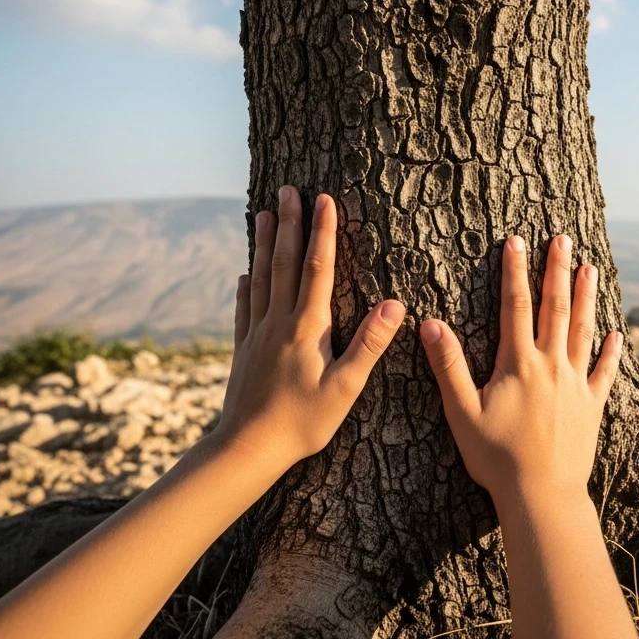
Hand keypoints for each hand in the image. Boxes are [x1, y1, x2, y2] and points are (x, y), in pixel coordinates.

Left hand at [217, 185, 404, 469]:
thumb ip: (369, 344)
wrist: (247, 448)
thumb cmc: (303, 422)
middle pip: (284, 263)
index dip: (323, 232)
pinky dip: (247, 285)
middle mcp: (279, 322)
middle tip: (287, 189)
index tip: (324, 199)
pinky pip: (245, 308)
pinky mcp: (243, 350)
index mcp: (307, 328)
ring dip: (263, 244)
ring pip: (261, 278)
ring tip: (262, 214)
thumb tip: (394, 304)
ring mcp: (257, 334)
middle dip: (288, 223)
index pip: (318, 268)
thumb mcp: (345, 387)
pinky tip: (245, 274)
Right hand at [420, 234, 621, 506]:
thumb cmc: (497, 458)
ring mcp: (575, 385)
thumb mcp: (462, 412)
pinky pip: (604, 373)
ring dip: (586, 297)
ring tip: (590, 268)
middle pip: (555, 308)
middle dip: (556, 270)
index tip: (516, 241)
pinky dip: (611, 352)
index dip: (515, 271)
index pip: (515, 306)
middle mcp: (551, 366)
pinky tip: (617, 333)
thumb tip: (429, 324)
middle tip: (562, 239)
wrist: (542, 495)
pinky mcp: (591, 406)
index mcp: (518, 364)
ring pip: (583, 331)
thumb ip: (448, 366)